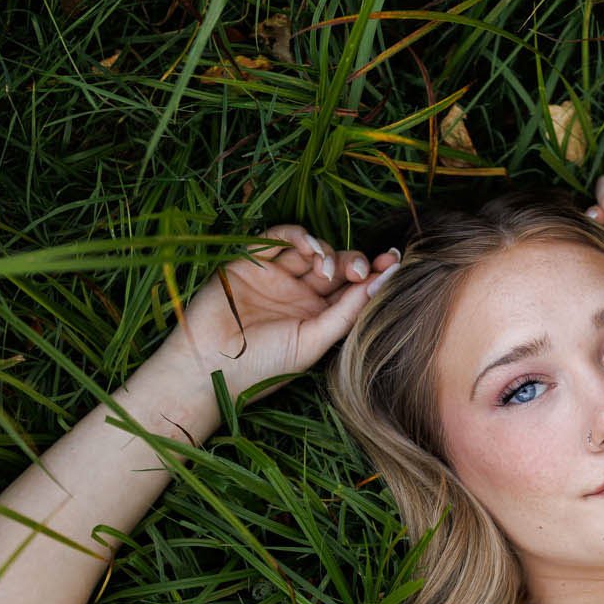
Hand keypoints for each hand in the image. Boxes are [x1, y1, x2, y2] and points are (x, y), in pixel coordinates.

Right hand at [168, 224, 399, 403]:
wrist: (210, 366)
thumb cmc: (263, 365)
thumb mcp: (313, 342)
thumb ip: (346, 312)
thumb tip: (382, 282)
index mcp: (318, 316)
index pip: (353, 288)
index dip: (374, 274)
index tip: (393, 265)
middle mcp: (300, 294)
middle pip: (337, 265)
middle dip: (354, 262)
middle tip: (362, 270)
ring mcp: (276, 276)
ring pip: (311, 249)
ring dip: (327, 252)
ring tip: (328, 270)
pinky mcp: (252, 260)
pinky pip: (280, 237)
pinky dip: (299, 237)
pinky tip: (311, 250)